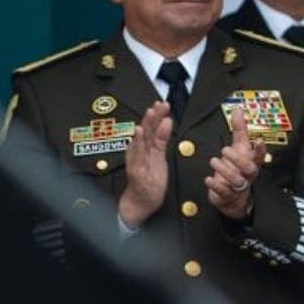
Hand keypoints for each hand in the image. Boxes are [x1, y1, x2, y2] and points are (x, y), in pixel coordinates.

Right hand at [117, 101, 173, 227]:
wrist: (141, 199)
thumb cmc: (149, 177)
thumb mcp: (159, 156)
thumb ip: (161, 139)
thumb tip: (166, 122)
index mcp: (146, 147)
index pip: (151, 128)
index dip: (156, 116)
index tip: (162, 104)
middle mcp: (139, 151)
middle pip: (146, 130)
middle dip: (153, 116)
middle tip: (159, 104)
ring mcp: (137, 160)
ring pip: (141, 139)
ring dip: (145, 125)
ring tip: (150, 113)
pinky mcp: (137, 170)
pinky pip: (137, 155)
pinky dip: (137, 143)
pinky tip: (138, 132)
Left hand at [205, 106, 266, 219]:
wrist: (234, 196)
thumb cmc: (237, 168)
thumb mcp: (239, 147)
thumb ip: (239, 130)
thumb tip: (238, 110)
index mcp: (251, 162)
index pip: (259, 156)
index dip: (260, 150)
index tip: (258, 141)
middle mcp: (247, 175)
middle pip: (249, 169)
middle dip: (238, 159)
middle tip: (225, 150)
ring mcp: (239, 187)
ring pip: (237, 180)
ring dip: (225, 170)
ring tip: (214, 161)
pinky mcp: (228, 196)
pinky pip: (224, 192)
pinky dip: (216, 185)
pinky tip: (208, 179)